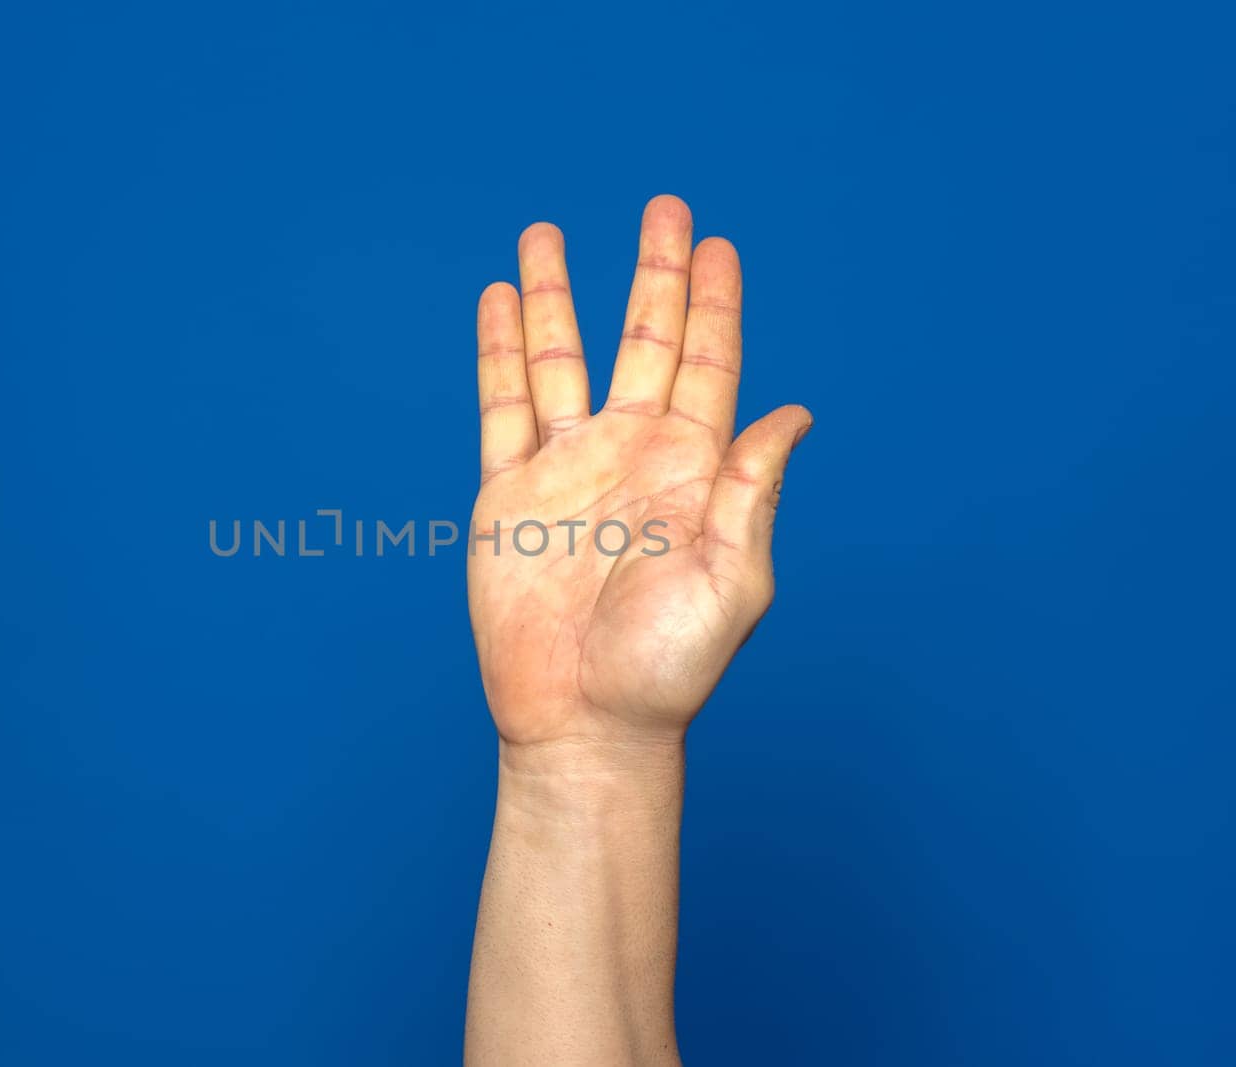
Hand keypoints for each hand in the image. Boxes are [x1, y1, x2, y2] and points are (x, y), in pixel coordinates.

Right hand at [468, 195, 811, 748]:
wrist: (583, 723)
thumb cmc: (667, 668)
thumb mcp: (733, 579)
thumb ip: (751, 490)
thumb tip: (794, 411)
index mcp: (690, 469)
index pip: (708, 365)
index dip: (713, 304)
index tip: (717, 244)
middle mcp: (630, 454)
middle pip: (641, 342)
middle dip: (650, 275)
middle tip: (661, 207)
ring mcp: (566, 470)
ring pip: (559, 359)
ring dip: (556, 295)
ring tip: (545, 232)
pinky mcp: (506, 494)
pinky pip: (502, 407)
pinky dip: (499, 352)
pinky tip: (499, 302)